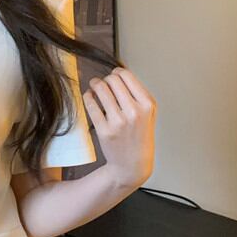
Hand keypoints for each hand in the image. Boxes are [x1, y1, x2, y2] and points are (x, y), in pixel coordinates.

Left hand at [82, 67, 156, 188]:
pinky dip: (88, 96)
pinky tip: (90, 97)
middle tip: (102, 83)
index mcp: (147, 104)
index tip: (113, 76)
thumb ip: (137, 94)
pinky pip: (91, 104)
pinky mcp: (104, 130)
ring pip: (101, 89)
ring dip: (94, 84)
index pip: (127, 76)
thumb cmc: (140, 136)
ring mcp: (118, 121)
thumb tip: (117, 74)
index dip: (116, 73)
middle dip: (105, 79)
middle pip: (112, 80)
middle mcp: (134, 111)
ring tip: (94, 87)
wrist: (133, 163)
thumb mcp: (148, 113)